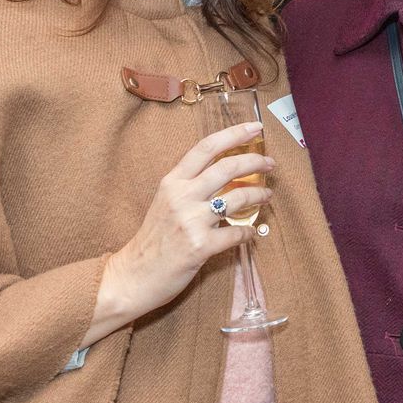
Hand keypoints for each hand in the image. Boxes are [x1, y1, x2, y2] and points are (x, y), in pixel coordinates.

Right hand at [103, 121, 273, 321]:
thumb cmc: (153, 239)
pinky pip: (236, 233)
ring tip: (267, 195)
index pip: (206, 147)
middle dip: (255, 162)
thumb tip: (225, 173)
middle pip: (227, 167)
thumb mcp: (165, 202)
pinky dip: (248, 232)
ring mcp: (191, 221)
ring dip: (258, 194)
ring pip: (237, 198)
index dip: (234, 134)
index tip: (255, 128)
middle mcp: (181, 196)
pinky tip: (250, 232)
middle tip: (270, 164)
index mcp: (172, 181)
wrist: (133, 275)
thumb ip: (190, 186)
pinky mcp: (200, 246)